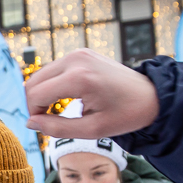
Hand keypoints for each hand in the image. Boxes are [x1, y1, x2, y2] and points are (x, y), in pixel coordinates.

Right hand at [24, 49, 158, 137]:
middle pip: (34, 82)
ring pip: (41, 75)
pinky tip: (64, 99)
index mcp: (79, 78)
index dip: (34, 113)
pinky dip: (52, 85)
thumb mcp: (92, 129)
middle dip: (34, 104)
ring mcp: (77, 53)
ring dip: (42, 94)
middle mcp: (75, 60)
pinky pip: (53, 70)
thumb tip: (31, 123)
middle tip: (47, 121)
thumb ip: (58, 128)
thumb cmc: (126, 114)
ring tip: (56, 111)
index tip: (44, 127)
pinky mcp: (80, 53)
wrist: (151, 95)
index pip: (36, 94)